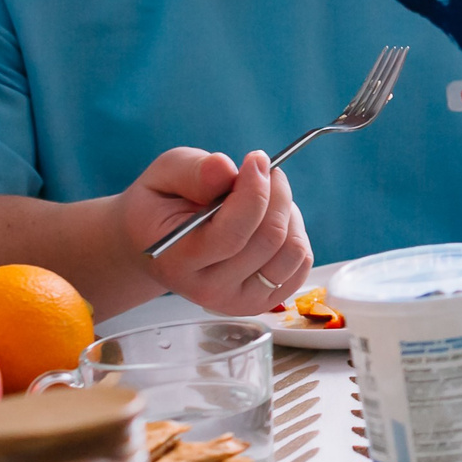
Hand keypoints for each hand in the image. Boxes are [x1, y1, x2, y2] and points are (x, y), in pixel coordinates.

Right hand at [125, 147, 314, 314]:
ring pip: (292, 251)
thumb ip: (193, 171)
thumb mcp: (164, 175)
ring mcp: (239, 301)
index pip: (232, 234)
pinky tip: (273, 220)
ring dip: (288, 213)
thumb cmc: (162, 205)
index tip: (257, 159)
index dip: (254, 192)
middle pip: (268, 240)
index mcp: (177, 261)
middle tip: (267, 170)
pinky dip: (296, 232)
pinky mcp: (263, 301)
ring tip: (267, 198)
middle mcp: (209, 290)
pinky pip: (302, 262)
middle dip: (276, 194)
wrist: (160, 246)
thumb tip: (224, 168)